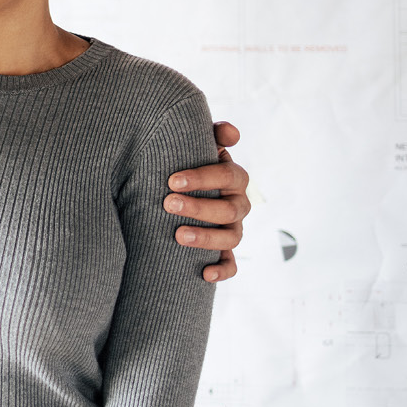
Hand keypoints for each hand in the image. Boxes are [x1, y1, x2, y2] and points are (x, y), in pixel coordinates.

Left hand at [164, 121, 249, 282]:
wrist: (179, 187)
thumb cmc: (187, 161)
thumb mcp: (198, 144)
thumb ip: (214, 133)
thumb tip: (230, 133)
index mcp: (234, 178)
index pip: (226, 176)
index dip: (202, 178)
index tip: (172, 180)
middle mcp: (238, 204)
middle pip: (229, 208)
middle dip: (199, 207)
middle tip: (168, 203)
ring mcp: (233, 229)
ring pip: (232, 238)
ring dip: (207, 237)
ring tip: (178, 235)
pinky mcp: (224, 251)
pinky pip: (231, 264)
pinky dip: (222, 270)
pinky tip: (205, 274)